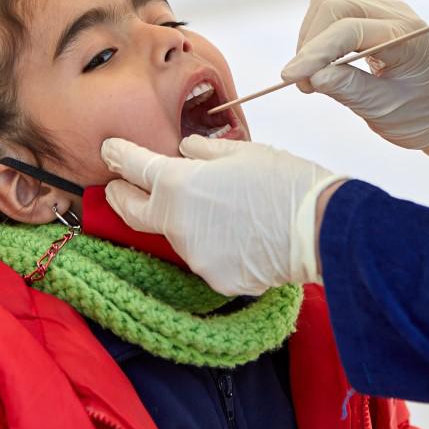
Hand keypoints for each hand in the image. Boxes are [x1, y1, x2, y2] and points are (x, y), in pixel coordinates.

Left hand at [100, 135, 346, 295]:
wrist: (319, 227)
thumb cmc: (285, 181)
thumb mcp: (243, 152)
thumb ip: (203, 151)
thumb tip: (185, 150)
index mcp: (178, 184)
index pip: (134, 167)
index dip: (118, 156)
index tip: (109, 150)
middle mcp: (176, 223)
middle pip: (133, 211)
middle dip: (121, 196)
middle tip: (117, 186)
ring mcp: (193, 256)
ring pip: (177, 235)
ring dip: (183, 221)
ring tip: (218, 209)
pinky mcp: (214, 278)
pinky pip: (205, 257)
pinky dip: (214, 245)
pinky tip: (240, 235)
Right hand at [281, 0, 428, 154]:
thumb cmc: (420, 111)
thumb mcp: (385, 109)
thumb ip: (349, 89)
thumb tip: (312, 76)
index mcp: (408, 37)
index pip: (351, 29)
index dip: (316, 51)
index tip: (290, 77)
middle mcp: (395, 13)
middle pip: (335, 5)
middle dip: (309, 42)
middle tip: (301, 83)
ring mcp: (382, 8)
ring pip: (329, 1)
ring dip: (310, 36)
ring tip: (309, 75)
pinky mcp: (368, 13)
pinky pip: (332, 9)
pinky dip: (317, 34)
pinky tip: (319, 62)